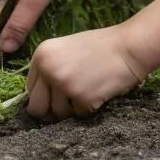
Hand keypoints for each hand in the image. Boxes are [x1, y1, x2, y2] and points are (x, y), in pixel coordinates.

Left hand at [26, 25, 145, 120]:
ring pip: (58, 114)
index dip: (43, 97)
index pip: (30, 89)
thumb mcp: (67, 49)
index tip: (56, 97)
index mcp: (42, 54)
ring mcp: (63, 83)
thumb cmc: (102, 47)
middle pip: (36, 107)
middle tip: (67, 106)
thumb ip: (50, 68)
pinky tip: (99, 91)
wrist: (129, 46)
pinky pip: (78, 114)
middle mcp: (48, 68)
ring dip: (73, 108)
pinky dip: (89, 107)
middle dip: (50, 111)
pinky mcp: (80, 97)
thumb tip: (39, 98)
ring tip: (89, 90)